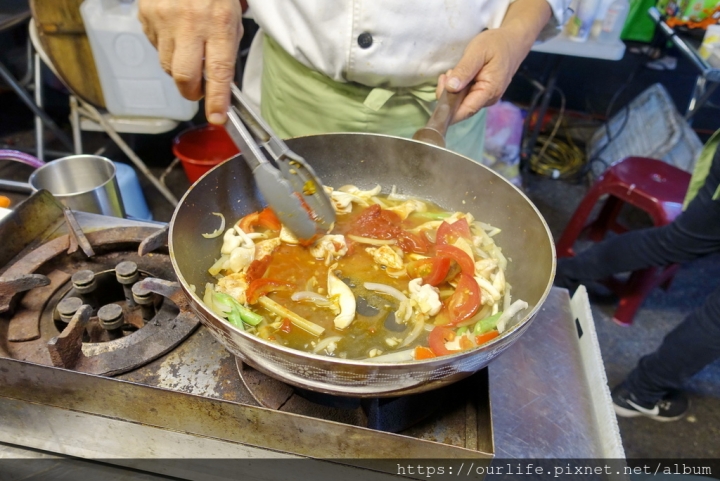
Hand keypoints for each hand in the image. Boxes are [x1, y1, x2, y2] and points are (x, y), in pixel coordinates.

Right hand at [138, 0, 242, 123]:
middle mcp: (190, 23)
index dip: (216, 99)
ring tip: (189, 49)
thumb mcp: (231, 16)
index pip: (218, 72)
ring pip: (167, 65)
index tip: (217, 117)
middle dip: (192, 92)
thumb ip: (225, 49)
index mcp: (219, 23)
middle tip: (199, 91)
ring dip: (179, 68)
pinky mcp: (146, 15)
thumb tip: (220, 83)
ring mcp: (164, 19)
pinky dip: (166, 47)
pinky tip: (175, 31)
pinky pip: (155, 46)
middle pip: (184, 76)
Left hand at [436, 28, 521, 123]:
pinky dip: (457, 88)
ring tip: (453, 71)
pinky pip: (465, 96)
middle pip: (461, 108)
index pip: (465, 111)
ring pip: (462, 102)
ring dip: (452, 90)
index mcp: (489, 91)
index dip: (448, 110)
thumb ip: (464, 70)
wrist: (513, 41)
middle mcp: (488, 99)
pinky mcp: (483, 93)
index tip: (437, 97)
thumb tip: (451, 88)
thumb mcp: (477, 52)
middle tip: (446, 74)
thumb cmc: (496, 44)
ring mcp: (486, 98)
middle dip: (448, 95)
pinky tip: (457, 74)